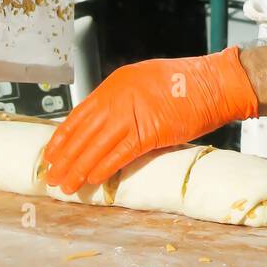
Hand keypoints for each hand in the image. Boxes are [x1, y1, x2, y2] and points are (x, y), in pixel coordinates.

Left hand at [42, 47, 259, 194]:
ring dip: (78, 169)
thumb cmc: (186, 84)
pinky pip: (120, 153)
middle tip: (51, 177)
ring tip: (66, 186)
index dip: (62, 137)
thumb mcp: (145, 81)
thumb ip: (123, 99)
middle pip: (83, 132)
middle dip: (65, 158)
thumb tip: (104, 123)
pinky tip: (92, 179)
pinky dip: (104, 168)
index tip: (50, 154)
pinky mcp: (150, 131)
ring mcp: (134, 113)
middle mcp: (120, 96)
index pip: (79, 113)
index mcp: (116, 83)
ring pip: (96, 146)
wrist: (215, 83)